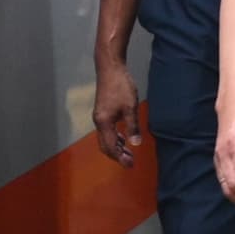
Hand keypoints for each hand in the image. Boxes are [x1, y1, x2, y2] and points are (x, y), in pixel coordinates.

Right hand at [92, 53, 145, 167]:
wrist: (110, 68)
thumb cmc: (121, 86)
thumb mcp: (130, 107)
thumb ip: (133, 127)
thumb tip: (136, 144)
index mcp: (104, 123)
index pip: (111, 147)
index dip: (120, 158)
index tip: (130, 165)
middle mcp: (99, 122)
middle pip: (105, 146)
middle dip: (117, 155)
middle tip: (130, 162)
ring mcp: (99, 117)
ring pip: (105, 139)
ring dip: (116, 147)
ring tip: (128, 152)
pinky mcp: (102, 112)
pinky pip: (106, 131)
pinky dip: (114, 138)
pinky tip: (123, 138)